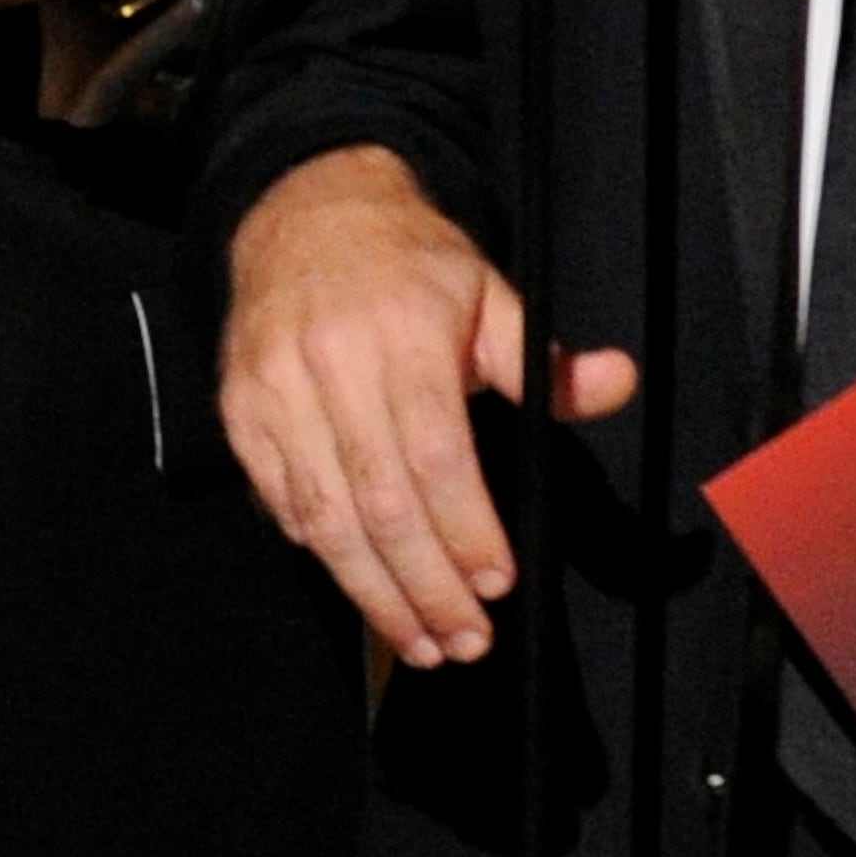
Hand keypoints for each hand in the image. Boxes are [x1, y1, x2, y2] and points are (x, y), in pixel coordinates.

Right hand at [221, 144, 637, 667]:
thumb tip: (615, 383)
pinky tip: (365, 588)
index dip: (466, 529)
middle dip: (427, 585)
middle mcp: (330, 365)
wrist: (304, 216)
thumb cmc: (409, 266)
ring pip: (324, 518)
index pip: (436, 455)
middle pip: (379, 503)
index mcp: (401, 334)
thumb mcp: (488, 292)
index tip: (498, 580)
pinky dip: (324, 553)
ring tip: (421, 640)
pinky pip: (282, 504)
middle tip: (466, 638)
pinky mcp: (240, 414)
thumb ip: (543, 359)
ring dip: (375, 592)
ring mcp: (275, 393)